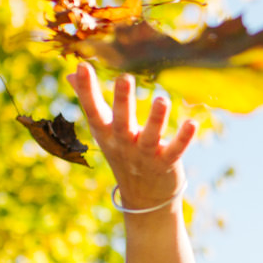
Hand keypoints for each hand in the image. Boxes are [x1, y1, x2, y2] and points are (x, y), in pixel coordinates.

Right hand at [69, 63, 195, 206]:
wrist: (143, 197)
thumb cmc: (123, 152)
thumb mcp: (104, 130)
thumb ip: (90, 100)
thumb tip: (70, 73)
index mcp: (106, 133)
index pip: (93, 110)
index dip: (86, 89)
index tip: (82, 66)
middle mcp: (123, 143)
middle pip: (121, 122)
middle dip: (122, 101)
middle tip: (124, 78)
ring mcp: (144, 155)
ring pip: (149, 136)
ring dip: (156, 119)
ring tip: (162, 99)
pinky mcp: (166, 164)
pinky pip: (174, 150)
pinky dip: (183, 139)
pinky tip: (192, 123)